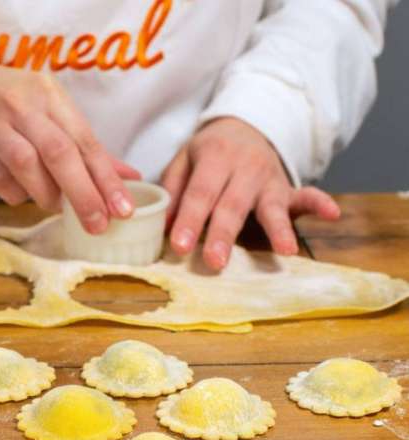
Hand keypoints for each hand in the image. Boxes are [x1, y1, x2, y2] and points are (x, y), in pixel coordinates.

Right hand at [0, 56, 141, 233]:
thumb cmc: (3, 100)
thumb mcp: (45, 108)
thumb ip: (84, 144)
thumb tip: (128, 175)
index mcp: (48, 94)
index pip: (85, 140)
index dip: (106, 177)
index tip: (122, 207)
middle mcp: (21, 105)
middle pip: (60, 153)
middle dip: (84, 194)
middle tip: (98, 223)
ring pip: (28, 167)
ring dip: (48, 195)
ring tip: (56, 207)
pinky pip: (0, 181)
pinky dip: (17, 194)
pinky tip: (23, 194)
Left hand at [160, 117, 340, 269]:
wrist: (246, 125)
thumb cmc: (209, 152)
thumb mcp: (184, 159)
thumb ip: (172, 189)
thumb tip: (159, 224)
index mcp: (214, 158)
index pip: (199, 193)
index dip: (188, 220)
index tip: (178, 246)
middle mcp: (244, 168)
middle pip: (232, 205)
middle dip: (223, 234)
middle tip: (214, 262)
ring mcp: (269, 179)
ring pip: (271, 206)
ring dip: (278, 229)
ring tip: (285, 250)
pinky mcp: (288, 188)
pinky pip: (307, 194)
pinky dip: (320, 203)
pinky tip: (332, 214)